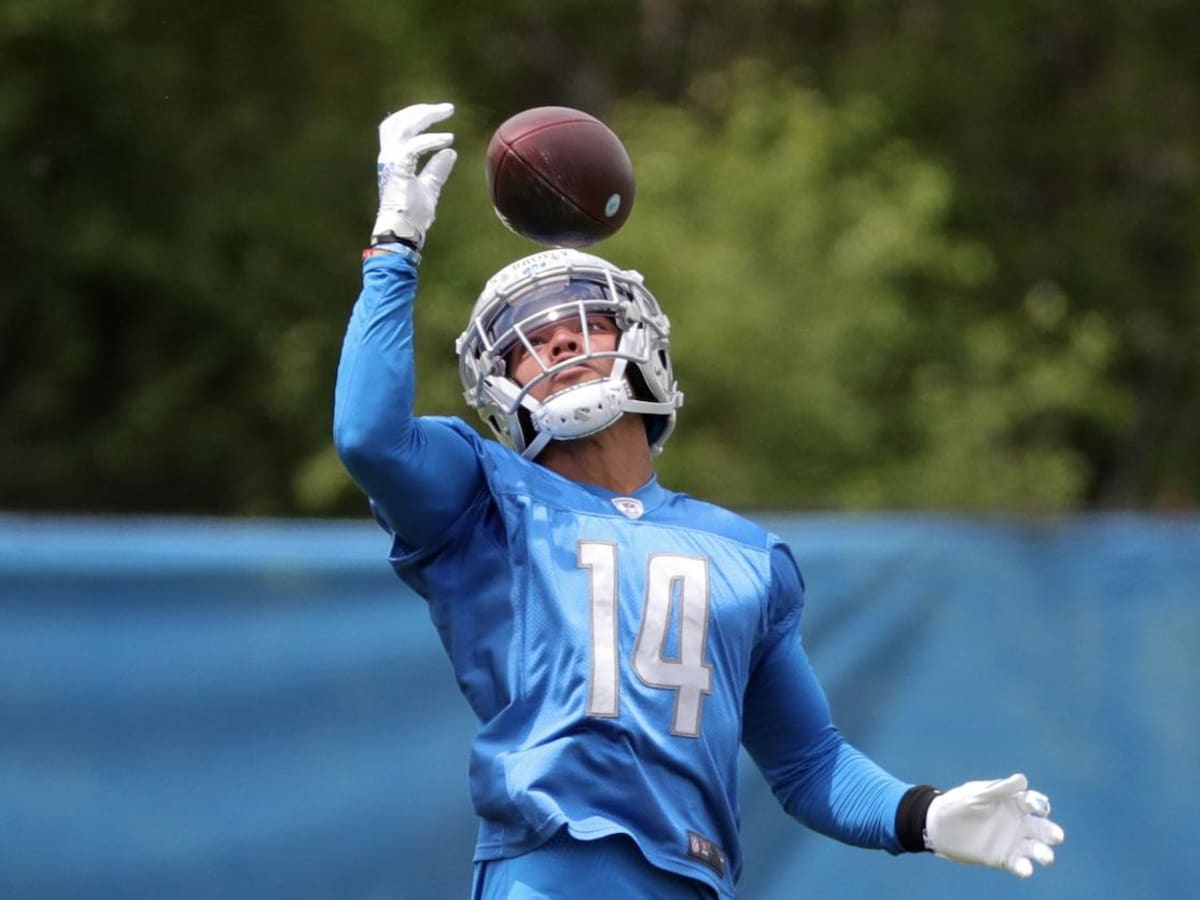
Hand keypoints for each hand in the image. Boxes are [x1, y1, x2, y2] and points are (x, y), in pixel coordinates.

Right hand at [371, 102, 457, 248]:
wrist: (402, 233)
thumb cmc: (412, 215)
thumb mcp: (430, 188)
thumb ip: (437, 169)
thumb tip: (451, 152)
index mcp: (393, 159)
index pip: (399, 127)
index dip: (417, 116)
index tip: (440, 114)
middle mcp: (388, 157)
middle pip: (399, 121)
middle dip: (422, 110)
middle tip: (447, 108)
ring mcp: (391, 162)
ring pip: (404, 126)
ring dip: (426, 117)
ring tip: (447, 113)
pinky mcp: (399, 170)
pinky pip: (414, 146)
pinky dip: (431, 140)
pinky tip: (447, 140)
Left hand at [925, 773, 1064, 877]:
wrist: (938, 825)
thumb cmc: (959, 803)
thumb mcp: (978, 794)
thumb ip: (999, 790)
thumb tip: (1022, 779)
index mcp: (1013, 802)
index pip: (1033, 803)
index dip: (1038, 804)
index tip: (1037, 806)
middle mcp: (1018, 822)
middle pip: (1041, 828)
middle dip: (1050, 832)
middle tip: (1056, 836)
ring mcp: (1012, 841)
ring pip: (1035, 848)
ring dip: (1043, 853)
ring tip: (1046, 857)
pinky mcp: (1003, 858)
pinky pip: (1018, 864)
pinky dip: (1024, 868)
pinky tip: (1025, 869)